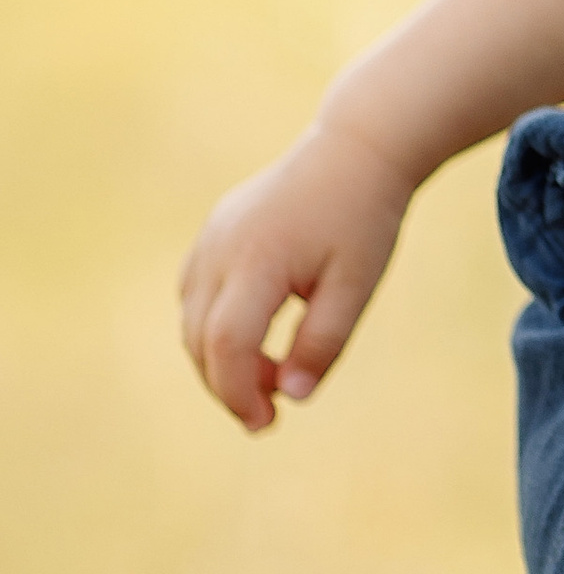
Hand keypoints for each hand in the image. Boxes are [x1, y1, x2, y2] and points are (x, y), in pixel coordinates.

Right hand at [179, 121, 415, 429]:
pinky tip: (255, 339)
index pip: (226, 344)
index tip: (266, 423)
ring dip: (218, 359)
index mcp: (258, 260)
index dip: (237, 393)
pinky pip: (195, 294)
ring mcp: (211, 237)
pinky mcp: (213, 232)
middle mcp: (221, 248)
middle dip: (228, 385)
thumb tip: (291, 395)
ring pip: (190, 320)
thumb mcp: (356, 285)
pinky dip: (213, 328)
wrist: (356, 150)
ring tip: (270, 377)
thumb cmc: (363, 218)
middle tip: (268, 415)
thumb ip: (324, 342)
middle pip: (200, 339)